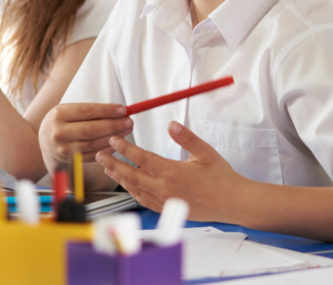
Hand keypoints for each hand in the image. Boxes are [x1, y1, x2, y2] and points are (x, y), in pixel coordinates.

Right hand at [39, 103, 133, 165]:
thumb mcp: (69, 110)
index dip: (107, 111)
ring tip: (126, 130)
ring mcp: (64, 149)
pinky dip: (108, 149)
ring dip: (114, 137)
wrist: (45, 142)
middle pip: (92, 129)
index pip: (88, 111)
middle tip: (129, 121)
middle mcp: (60, 132)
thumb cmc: (62, 122)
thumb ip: (91, 110)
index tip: (123, 110)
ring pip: (94, 143)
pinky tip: (118, 143)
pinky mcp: (71, 161)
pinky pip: (93, 155)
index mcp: (59, 114)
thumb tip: (119, 111)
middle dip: (114, 125)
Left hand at [96, 121, 247, 220]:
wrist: (231, 203)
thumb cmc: (221, 178)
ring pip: (135, 190)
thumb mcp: (206, 153)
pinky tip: (128, 184)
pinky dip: (132, 191)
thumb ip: (186, 138)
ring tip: (109, 168)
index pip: (142, 158)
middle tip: (101, 154)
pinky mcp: (167, 209)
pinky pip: (144, 200)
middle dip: (113, 164)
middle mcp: (165, 189)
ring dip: (120, 178)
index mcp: (173, 173)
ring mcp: (165, 202)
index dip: (125, 148)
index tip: (114, 140)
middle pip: (131, 176)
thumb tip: (171, 124)